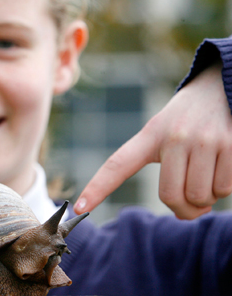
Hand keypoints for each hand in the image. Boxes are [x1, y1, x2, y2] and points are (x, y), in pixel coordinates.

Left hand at [75, 62, 230, 218]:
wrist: (225, 83)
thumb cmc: (191, 118)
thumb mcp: (166, 132)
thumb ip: (168, 169)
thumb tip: (184, 212)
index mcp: (150, 136)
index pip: (118, 164)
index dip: (97, 187)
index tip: (78, 207)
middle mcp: (173, 137)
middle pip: (171, 198)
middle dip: (184, 210)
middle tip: (193, 205)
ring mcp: (202, 139)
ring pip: (200, 197)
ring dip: (208, 199)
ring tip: (209, 175)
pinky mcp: (230, 143)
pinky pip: (225, 188)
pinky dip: (225, 188)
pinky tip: (224, 167)